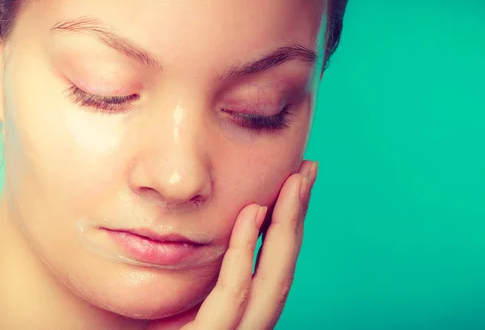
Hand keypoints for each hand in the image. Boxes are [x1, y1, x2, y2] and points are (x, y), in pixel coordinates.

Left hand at [182, 160, 317, 329]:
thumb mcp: (176, 299)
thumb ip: (197, 272)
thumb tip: (206, 229)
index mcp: (240, 317)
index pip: (272, 267)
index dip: (288, 223)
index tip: (297, 180)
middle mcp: (245, 326)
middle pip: (281, 270)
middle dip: (297, 217)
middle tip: (308, 170)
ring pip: (271, 283)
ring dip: (285, 228)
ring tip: (294, 182)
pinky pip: (232, 295)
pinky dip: (245, 252)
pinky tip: (252, 212)